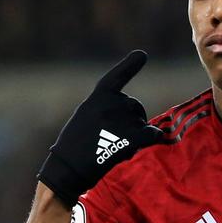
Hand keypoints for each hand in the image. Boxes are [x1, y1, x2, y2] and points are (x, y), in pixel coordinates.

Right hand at [37, 50, 162, 205]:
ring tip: (114, 148)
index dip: (130, 65)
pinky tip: (153, 139)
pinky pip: (151, 134)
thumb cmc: (74, 144)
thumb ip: (106, 108)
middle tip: (114, 137)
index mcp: (99, 96)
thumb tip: (132, 114)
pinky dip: (153, 136)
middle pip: (134, 107)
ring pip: (141, 124)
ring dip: (134, 135)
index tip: (141, 55)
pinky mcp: (129, 139)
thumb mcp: (86, 115)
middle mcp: (112, 104)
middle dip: (132, 119)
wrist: (68, 168)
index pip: (117, 76)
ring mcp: (122, 121)